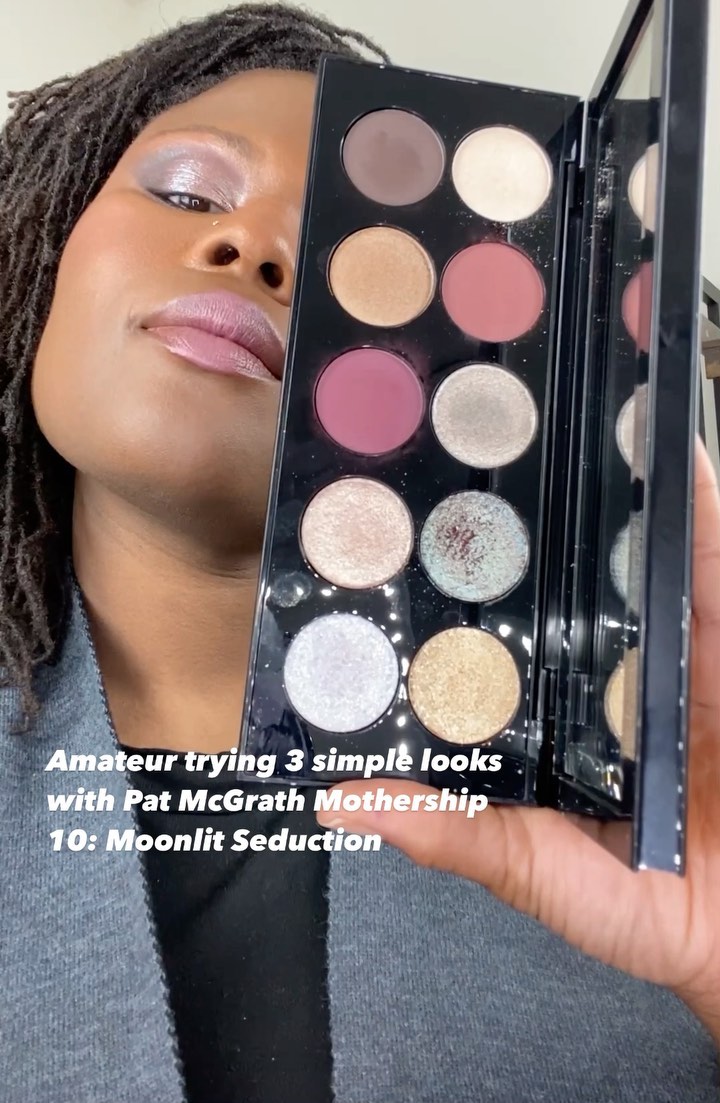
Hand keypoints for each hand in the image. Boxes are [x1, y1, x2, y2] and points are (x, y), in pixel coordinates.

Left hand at [317, 440, 719, 1042]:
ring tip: (561, 409)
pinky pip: (708, 560)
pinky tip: (666, 444)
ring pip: (632, 555)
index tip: (397, 537)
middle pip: (562, 580)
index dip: (449, 591)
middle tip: (474, 436)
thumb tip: (343, 803)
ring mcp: (671, 650)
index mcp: (554, 717)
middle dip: (525, 514)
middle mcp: (606, 671)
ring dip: (606, 486)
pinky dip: (694, 505)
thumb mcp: (552, 880)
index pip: (493, 640)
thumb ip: (465, 839)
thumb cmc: (667, 915)